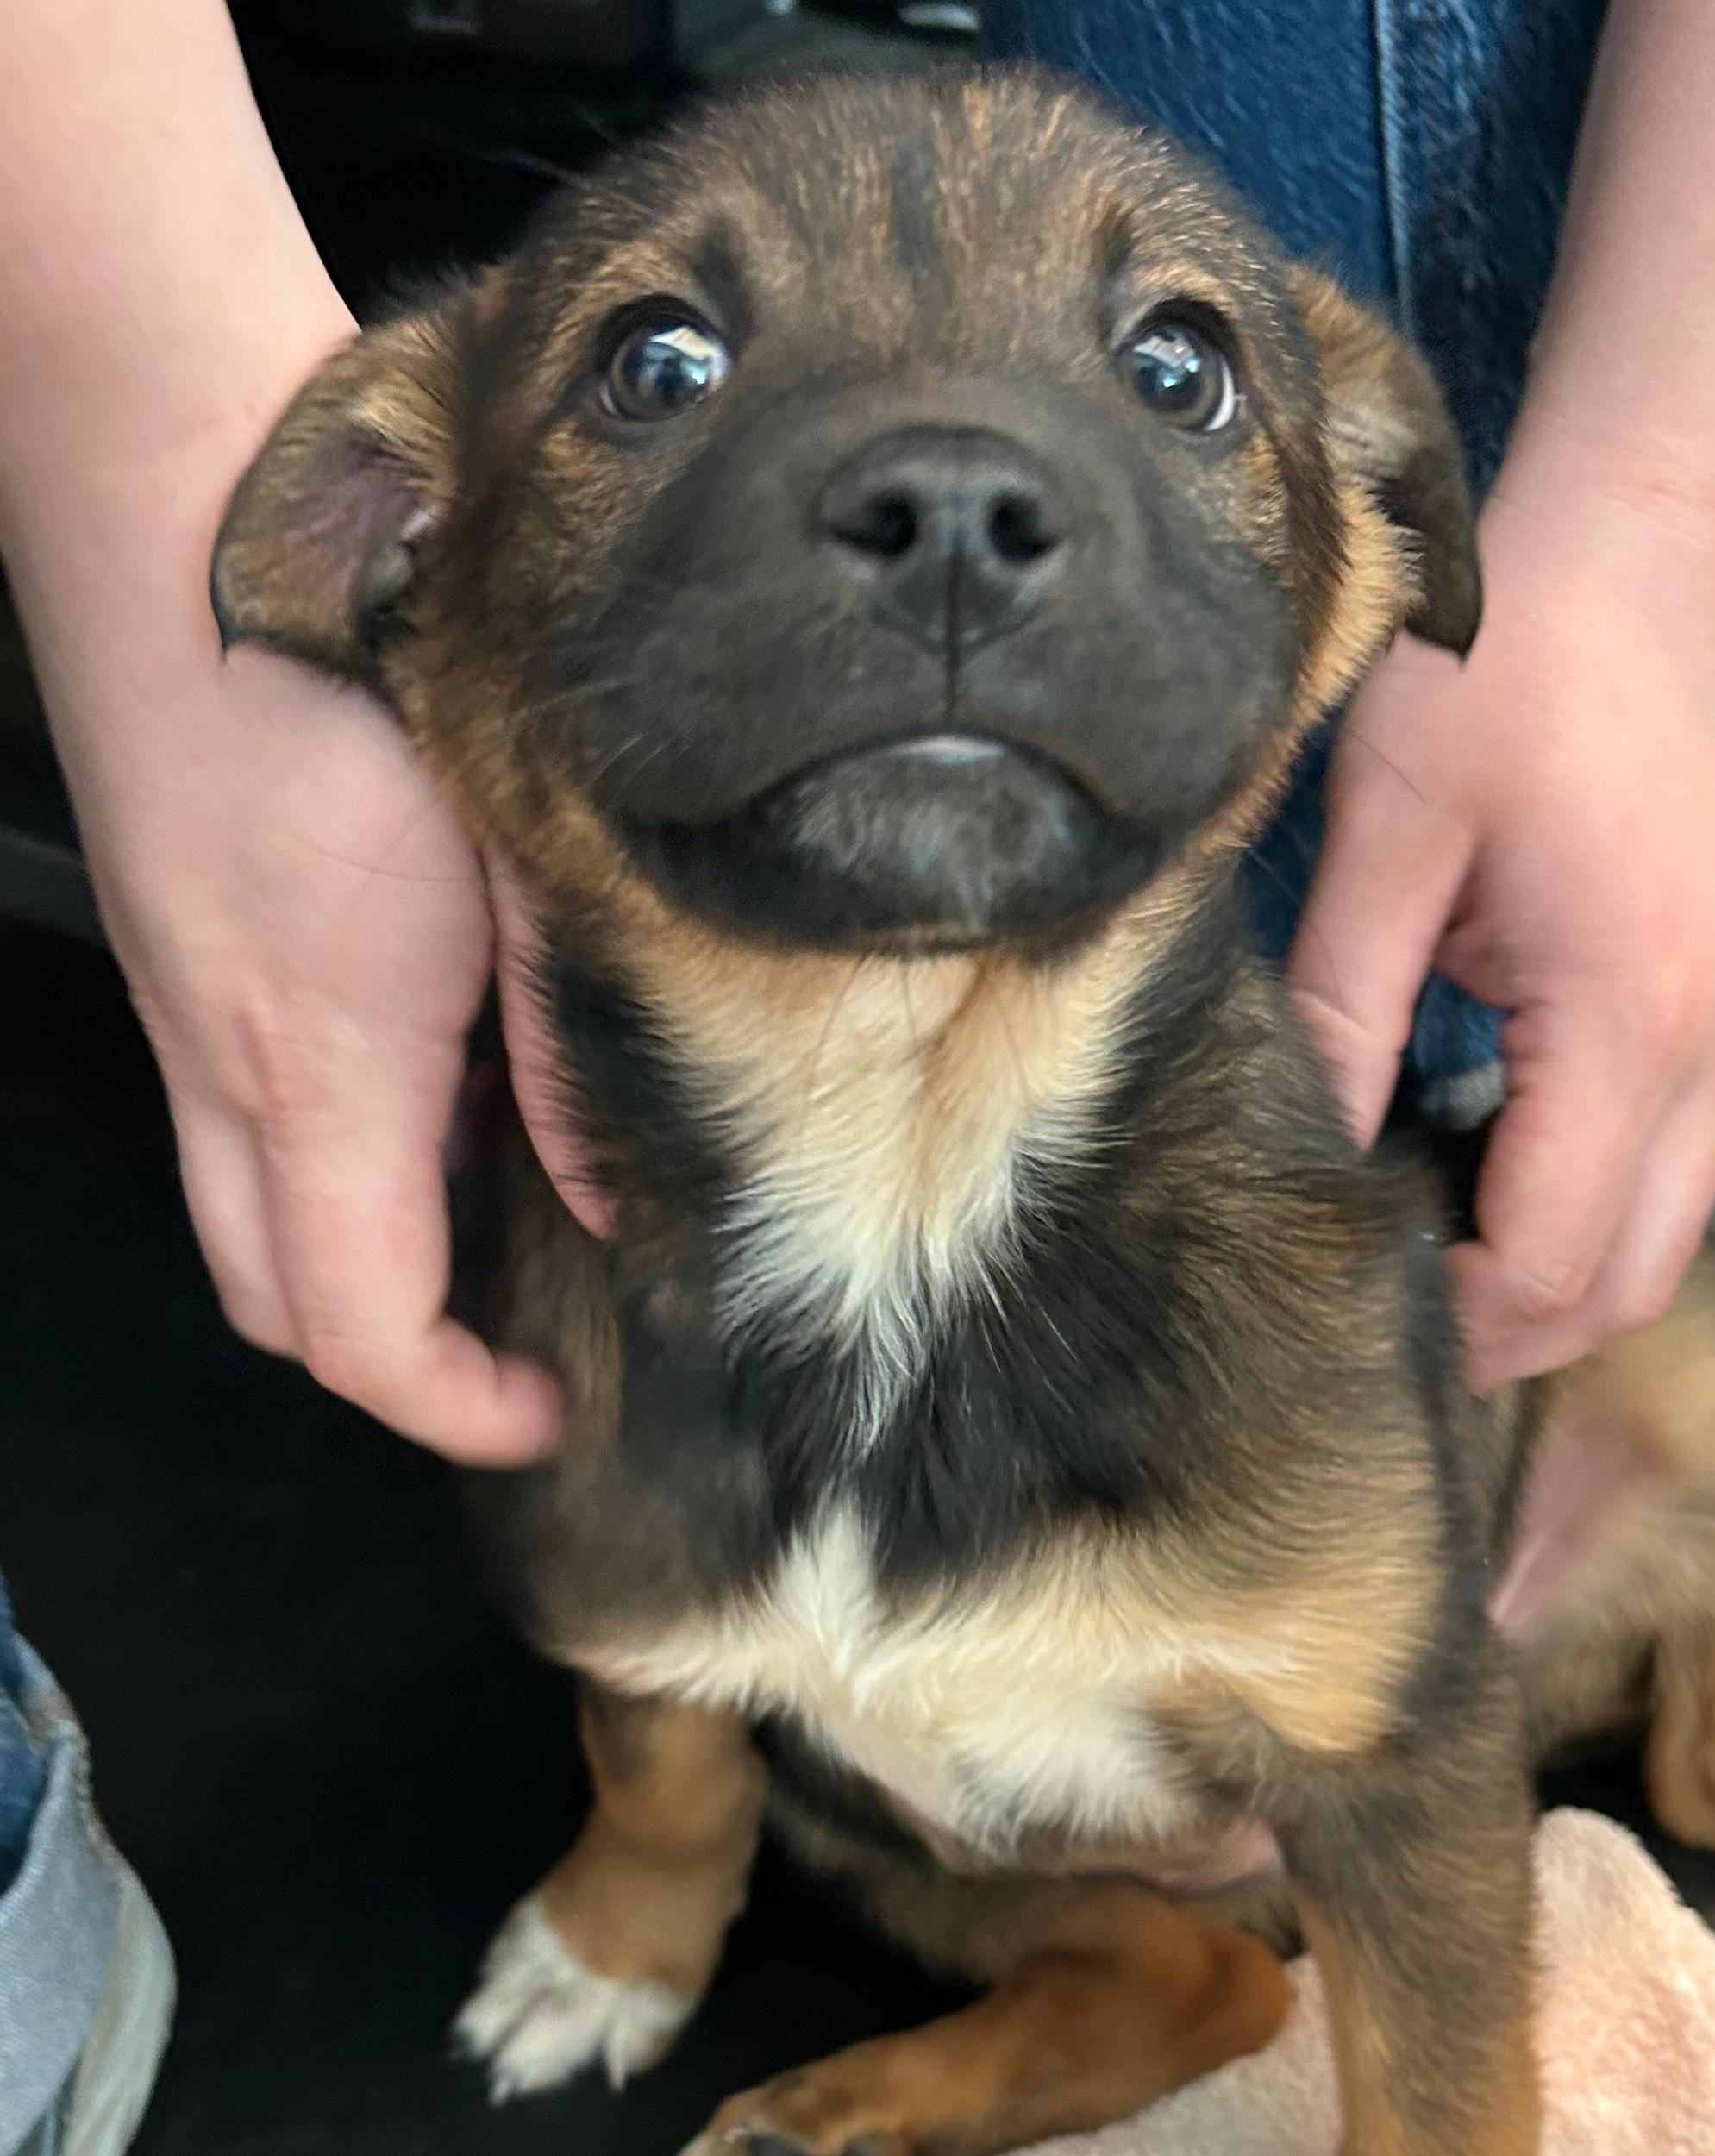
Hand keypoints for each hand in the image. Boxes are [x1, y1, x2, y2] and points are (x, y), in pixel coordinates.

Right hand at [18, 427, 563, 1462]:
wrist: (186, 491)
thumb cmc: (362, 658)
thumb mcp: (518, 868)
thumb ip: (560, 1047)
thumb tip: (609, 1185)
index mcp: (327, 1057)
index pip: (362, 1327)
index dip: (457, 1408)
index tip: (547, 1411)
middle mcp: (227, 1057)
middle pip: (278, 1301)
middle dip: (392, 1357)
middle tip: (515, 1340)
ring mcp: (182, 1004)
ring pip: (245, 1215)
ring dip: (354, 1253)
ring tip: (489, 1204)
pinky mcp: (175, 947)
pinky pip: (233, 1114)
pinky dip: (327, 1149)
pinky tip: (428, 1077)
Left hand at [1286, 478, 1714, 1387]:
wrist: (1654, 533)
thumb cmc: (1517, 657)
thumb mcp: (1393, 830)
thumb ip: (1343, 1003)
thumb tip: (1302, 1144)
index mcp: (1624, 1019)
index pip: (1547, 1257)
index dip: (1451, 1320)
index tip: (1343, 1318)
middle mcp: (1707, 1042)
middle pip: (1630, 1278)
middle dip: (1513, 1333)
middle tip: (1381, 1326)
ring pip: (1664, 1224)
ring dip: (1556, 1269)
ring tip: (1425, 1253)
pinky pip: (1668, 1146)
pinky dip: (1587, 1193)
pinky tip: (1483, 1154)